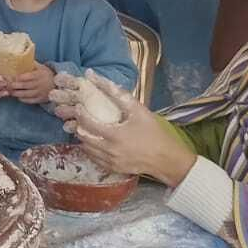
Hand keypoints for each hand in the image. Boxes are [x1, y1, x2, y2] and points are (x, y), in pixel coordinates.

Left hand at [7, 64, 55, 103]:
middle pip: (24, 86)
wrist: (58, 84)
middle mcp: (39, 84)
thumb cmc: (47, 74)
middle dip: (14, 86)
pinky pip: (30, 101)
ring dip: (16, 94)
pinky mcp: (40, 99)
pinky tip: (18, 97)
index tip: (10, 77)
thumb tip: (21, 57)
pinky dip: (23, 99)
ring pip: (26, 94)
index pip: (26, 77)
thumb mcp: (41, 67)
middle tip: (7, 85)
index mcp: (38, 75)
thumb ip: (32, 64)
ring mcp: (40, 93)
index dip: (17, 78)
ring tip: (10, 92)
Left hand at [50, 72, 195, 184]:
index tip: (79, 106)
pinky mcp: (114, 169)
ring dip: (83, 138)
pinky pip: (94, 159)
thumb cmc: (155, 133)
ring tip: (86, 128)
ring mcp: (111, 162)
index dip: (80, 113)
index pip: (87, 123)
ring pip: (86, 149)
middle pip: (83, 137)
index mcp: (115, 135)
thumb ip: (118, 94)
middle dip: (79, 126)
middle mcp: (110, 151)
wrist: (168, 159)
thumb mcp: (139, 110)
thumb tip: (98, 78)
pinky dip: (91, 149)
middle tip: (80, 117)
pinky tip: (96, 141)